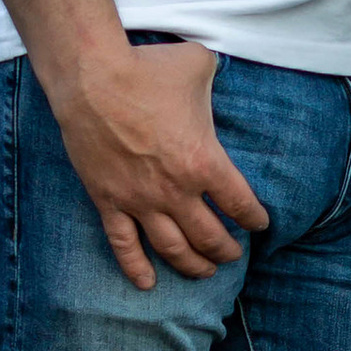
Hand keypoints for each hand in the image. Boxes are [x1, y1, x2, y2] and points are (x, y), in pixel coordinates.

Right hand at [48, 36, 268, 289]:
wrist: (91, 78)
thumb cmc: (148, 69)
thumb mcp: (198, 66)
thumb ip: (215, 78)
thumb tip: (217, 71)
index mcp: (204, 161)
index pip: (240, 204)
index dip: (254, 219)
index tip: (259, 224)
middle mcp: (175, 190)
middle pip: (209, 236)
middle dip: (226, 251)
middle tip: (233, 254)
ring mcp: (139, 200)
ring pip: (172, 248)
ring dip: (192, 265)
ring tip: (205, 272)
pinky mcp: (107, 201)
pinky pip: (123, 245)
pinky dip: (136, 268)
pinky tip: (147, 284)